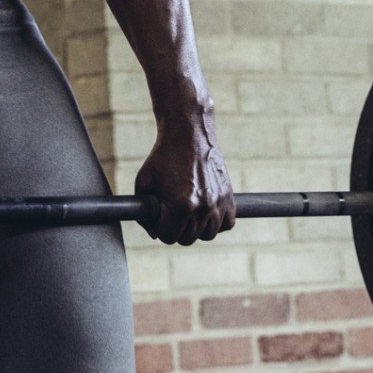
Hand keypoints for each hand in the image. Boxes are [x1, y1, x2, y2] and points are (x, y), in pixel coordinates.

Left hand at [134, 120, 234, 245]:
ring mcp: (219, 203)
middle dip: (176, 227)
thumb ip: (144, 213)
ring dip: (196, 226)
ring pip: (208, 235)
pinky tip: (205, 208)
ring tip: (188, 208)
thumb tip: (155, 234)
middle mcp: (203, 207)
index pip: (168, 237)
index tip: (159, 213)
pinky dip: (217, 221)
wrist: (189, 133)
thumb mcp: (143, 182)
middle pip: (188, 239)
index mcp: (181, 206)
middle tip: (172, 209)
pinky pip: (226, 224)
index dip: (160, 227)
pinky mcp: (229, 197)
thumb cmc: (163, 157)